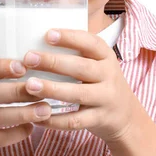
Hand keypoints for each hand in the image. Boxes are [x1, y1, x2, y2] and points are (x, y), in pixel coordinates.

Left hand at [22, 28, 139, 144]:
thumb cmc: (101, 83)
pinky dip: (55, 120)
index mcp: (106, 57)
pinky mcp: (99, 119)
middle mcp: (109, 75)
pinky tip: (36, 116)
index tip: (48, 34)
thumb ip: (77, 54)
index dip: (70, 38)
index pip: (90, 43)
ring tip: (29, 85)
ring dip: (52, 89)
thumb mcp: (98, 64)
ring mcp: (105, 99)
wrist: (126, 115)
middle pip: (81, 67)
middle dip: (53, 62)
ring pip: (77, 94)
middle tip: (29, 58)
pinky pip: (75, 121)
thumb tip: (37, 40)